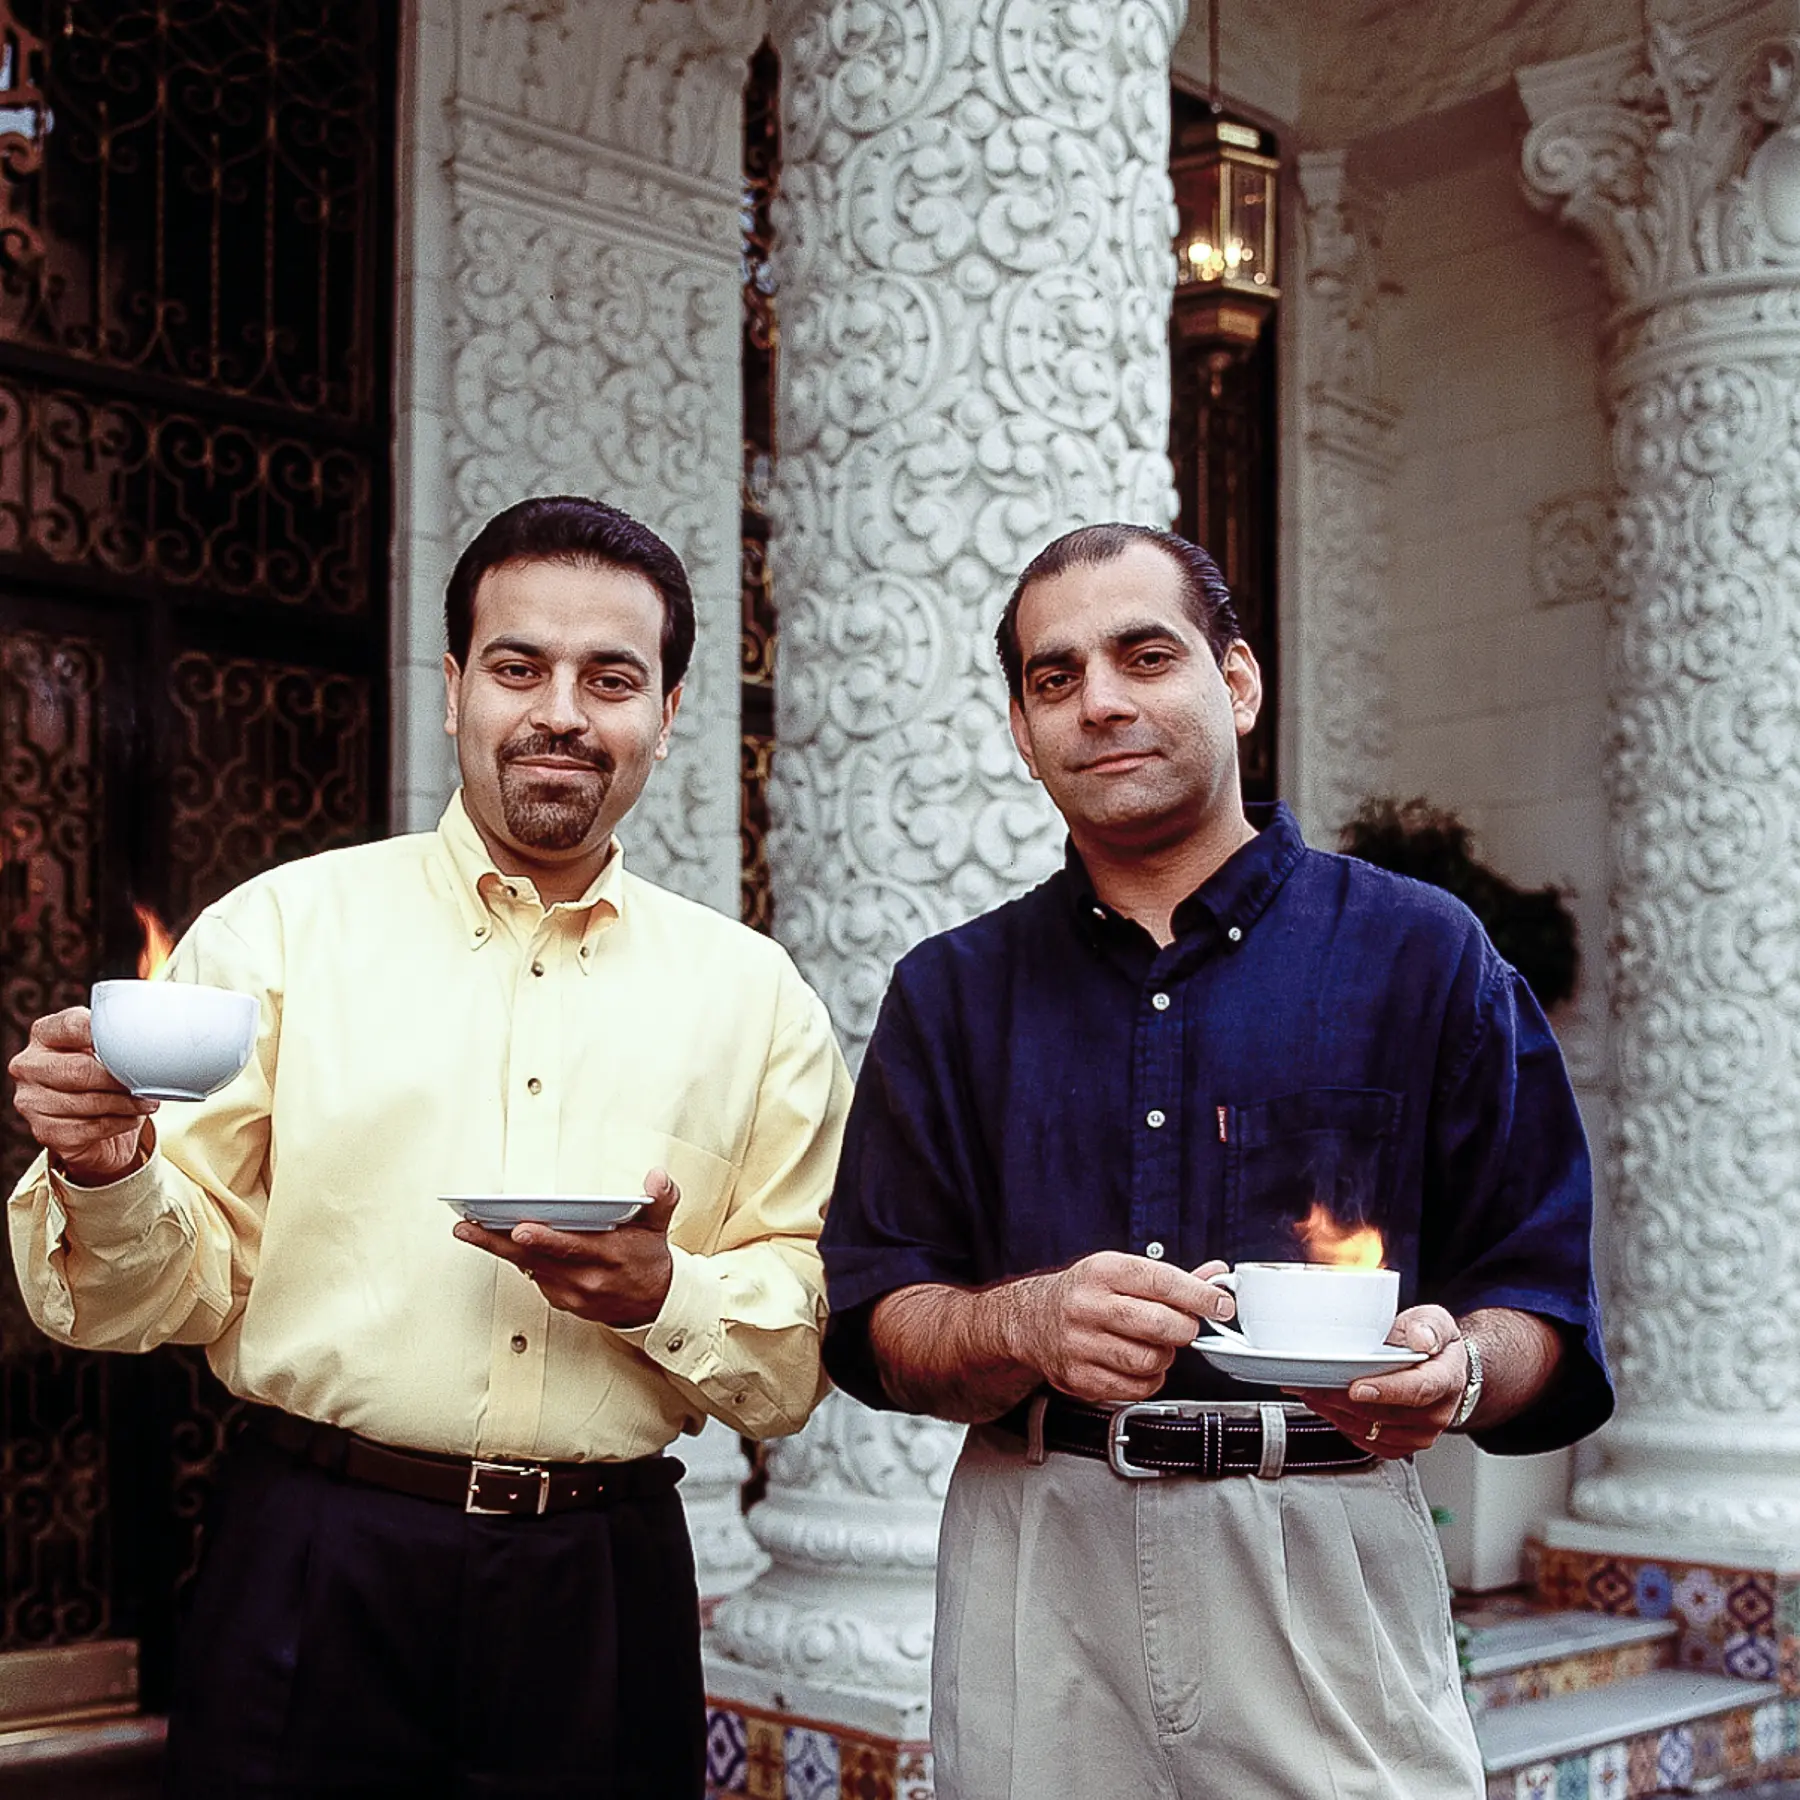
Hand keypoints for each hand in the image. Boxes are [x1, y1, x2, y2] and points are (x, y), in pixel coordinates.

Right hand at [8, 1007, 157, 1185]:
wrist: (96, 1125)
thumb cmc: (106, 1076)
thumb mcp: (108, 1049)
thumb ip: (118, 1036)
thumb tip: (156, 1030)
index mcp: (44, 1034)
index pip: (73, 1026)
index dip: (108, 1035)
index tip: (137, 1043)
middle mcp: (28, 1065)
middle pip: (80, 1070)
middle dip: (120, 1079)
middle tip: (147, 1083)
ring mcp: (31, 1100)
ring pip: (87, 1102)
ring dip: (126, 1104)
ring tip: (147, 1102)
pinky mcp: (44, 1131)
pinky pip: (90, 1128)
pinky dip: (119, 1123)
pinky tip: (131, 1118)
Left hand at [453, 1167, 678, 1327]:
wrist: (655, 1303)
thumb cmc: (649, 1258)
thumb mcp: (660, 1225)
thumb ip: (661, 1198)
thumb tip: (657, 1177)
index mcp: (610, 1256)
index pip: (572, 1246)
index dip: (545, 1238)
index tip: (520, 1227)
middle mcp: (588, 1278)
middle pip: (536, 1259)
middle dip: (499, 1242)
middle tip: (468, 1227)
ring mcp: (573, 1294)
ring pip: (529, 1268)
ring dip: (498, 1249)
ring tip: (470, 1229)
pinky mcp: (563, 1302)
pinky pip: (535, 1278)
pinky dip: (518, 1260)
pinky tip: (499, 1242)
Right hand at [1005, 1252, 1234, 1404]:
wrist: (1031, 1321)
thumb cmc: (1082, 1294)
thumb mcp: (1119, 1272)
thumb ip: (1169, 1278)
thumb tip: (1214, 1278)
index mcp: (1102, 1272)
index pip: (1162, 1281)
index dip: (1199, 1295)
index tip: (1220, 1304)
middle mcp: (1088, 1306)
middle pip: (1159, 1324)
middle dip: (1184, 1328)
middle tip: (1183, 1326)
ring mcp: (1081, 1345)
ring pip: (1151, 1360)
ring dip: (1165, 1356)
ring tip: (1154, 1345)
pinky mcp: (1080, 1378)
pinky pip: (1136, 1388)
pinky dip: (1149, 1379)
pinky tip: (1138, 1364)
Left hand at [1292, 1303, 1463, 1459]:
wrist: (1442, 1370)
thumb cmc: (1435, 1345)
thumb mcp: (1436, 1321)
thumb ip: (1429, 1326)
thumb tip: (1422, 1338)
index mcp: (1445, 1379)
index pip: (1417, 1390)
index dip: (1384, 1391)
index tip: (1355, 1387)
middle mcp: (1436, 1413)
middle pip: (1385, 1413)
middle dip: (1343, 1399)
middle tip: (1314, 1382)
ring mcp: (1419, 1433)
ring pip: (1371, 1430)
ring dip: (1336, 1412)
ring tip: (1312, 1391)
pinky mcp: (1402, 1445)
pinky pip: (1367, 1442)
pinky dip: (1341, 1424)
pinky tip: (1326, 1406)